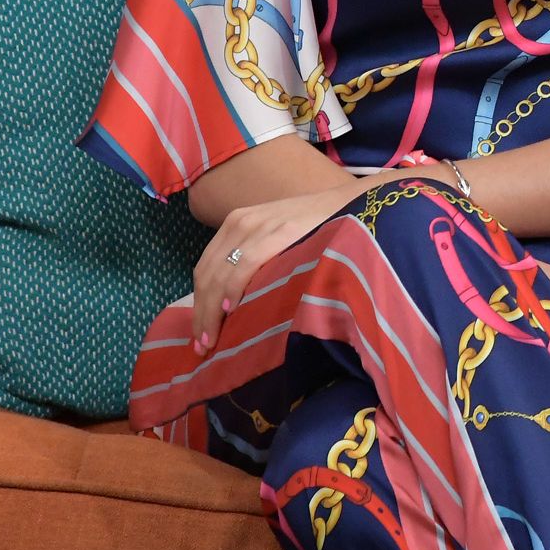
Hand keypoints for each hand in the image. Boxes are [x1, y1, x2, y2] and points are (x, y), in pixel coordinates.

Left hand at [192, 187, 353, 354]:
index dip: (198, 304)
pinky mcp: (279, 231)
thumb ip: (254, 260)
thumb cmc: (315, 227)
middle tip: (202, 346)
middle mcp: (241, 222)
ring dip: (212, 311)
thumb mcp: (275, 238)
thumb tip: (236, 305)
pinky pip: (245, 263)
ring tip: (213, 340)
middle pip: (207, 274)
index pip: (205, 268)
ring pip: (220, 273)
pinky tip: (231, 309)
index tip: (198, 335)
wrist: (351, 203)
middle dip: (202, 313)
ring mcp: (259, 225)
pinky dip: (233, 287)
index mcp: (236, 223)